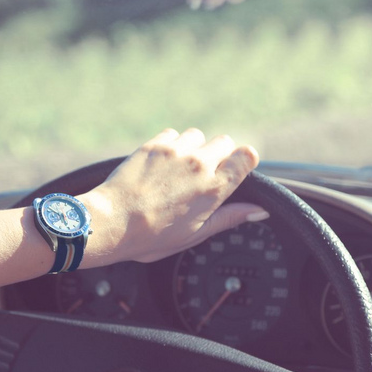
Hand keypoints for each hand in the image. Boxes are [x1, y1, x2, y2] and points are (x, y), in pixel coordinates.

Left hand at [80, 129, 265, 264]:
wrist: (111, 222)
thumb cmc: (151, 236)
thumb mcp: (195, 234)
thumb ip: (229, 217)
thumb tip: (260, 211)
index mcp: (214, 188)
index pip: (248, 155)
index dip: (243, 161)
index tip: (233, 171)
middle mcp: (199, 164)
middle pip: (224, 142)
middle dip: (217, 155)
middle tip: (199, 177)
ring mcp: (176, 151)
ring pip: (196, 136)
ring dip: (192, 148)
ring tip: (176, 171)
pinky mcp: (154, 144)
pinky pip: (172, 134)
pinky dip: (170, 145)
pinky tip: (159, 165)